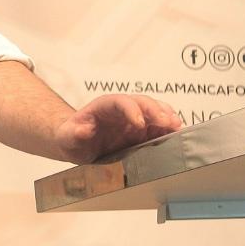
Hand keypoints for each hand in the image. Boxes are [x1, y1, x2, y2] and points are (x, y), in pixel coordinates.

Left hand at [54, 94, 180, 163]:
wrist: (78, 143)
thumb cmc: (71, 137)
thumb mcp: (67, 136)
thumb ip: (74, 133)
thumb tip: (83, 130)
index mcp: (104, 106)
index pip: (120, 102)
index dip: (131, 110)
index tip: (139, 123)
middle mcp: (122, 109)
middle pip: (141, 102)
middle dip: (155, 110)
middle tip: (167, 122)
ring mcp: (134, 119)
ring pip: (154, 110)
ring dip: (166, 116)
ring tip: (176, 126)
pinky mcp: (143, 131)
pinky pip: (158, 126)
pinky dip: (168, 128)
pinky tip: (177, 134)